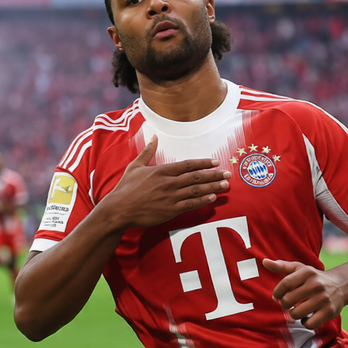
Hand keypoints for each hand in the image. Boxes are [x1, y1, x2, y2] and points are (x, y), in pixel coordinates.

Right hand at [104, 135, 230, 228]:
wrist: (119, 209)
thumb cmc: (126, 188)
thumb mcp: (135, 166)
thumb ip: (148, 151)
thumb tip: (154, 136)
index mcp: (162, 170)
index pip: (188, 165)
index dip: (204, 163)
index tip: (216, 162)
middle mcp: (169, 182)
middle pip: (196, 177)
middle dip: (214, 175)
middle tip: (228, 174)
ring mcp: (170, 197)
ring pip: (196, 190)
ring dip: (213, 187)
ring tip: (225, 185)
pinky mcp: (170, 210)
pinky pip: (190, 204)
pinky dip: (202, 201)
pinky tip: (212, 198)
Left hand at [265, 259, 347, 329]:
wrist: (342, 285)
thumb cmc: (314, 277)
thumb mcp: (300, 269)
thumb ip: (281, 266)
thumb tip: (264, 261)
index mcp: (307, 272)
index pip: (285, 284)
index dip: (277, 292)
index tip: (276, 296)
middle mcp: (316, 284)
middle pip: (288, 300)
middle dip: (284, 304)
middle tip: (288, 303)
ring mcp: (323, 299)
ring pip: (296, 313)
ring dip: (293, 314)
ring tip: (298, 309)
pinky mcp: (329, 312)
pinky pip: (309, 324)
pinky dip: (305, 322)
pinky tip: (307, 317)